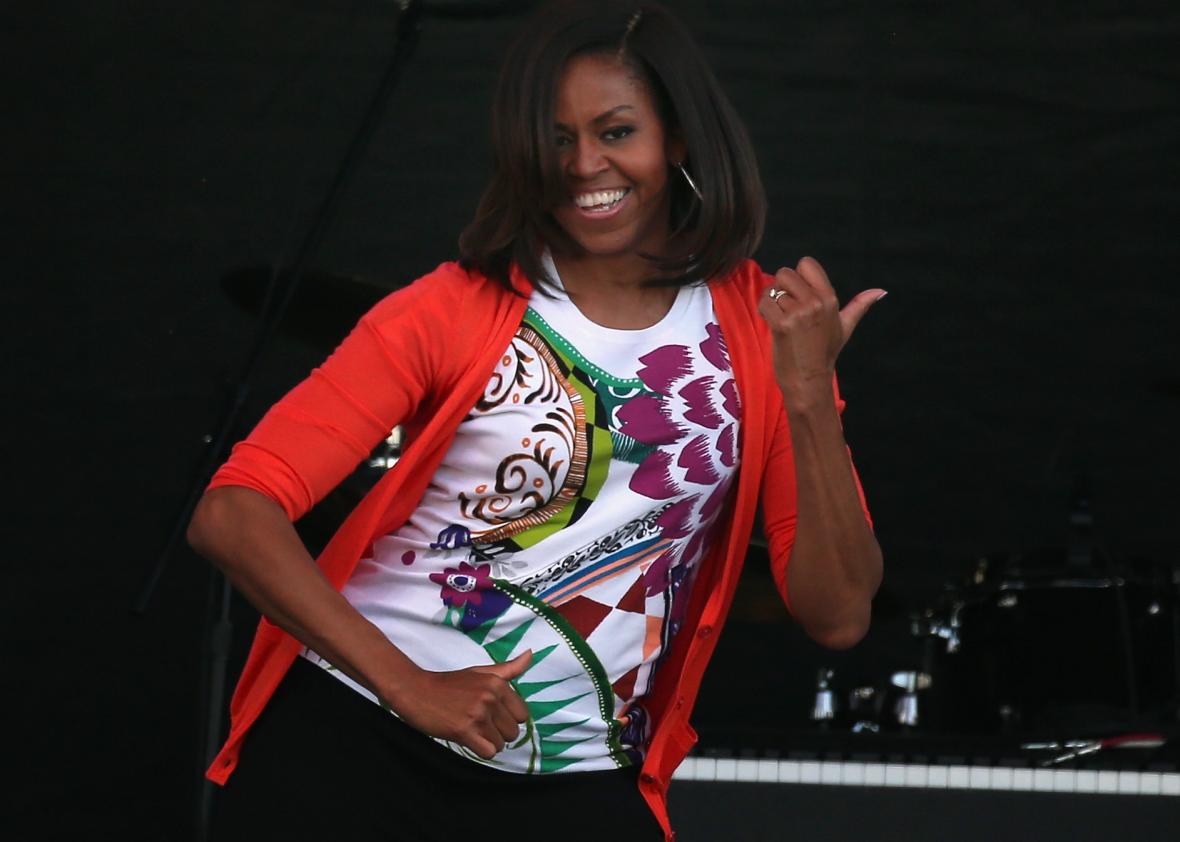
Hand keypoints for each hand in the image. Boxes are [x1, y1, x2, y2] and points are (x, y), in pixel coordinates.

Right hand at [389, 649, 532, 759]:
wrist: (417, 691)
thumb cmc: (449, 683)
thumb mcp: (480, 671)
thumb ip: (508, 668)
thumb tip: (531, 654)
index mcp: (497, 683)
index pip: (522, 714)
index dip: (509, 719)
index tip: (493, 715)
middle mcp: (490, 697)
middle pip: (513, 732)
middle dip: (499, 732)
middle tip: (480, 724)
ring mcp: (477, 714)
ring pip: (501, 744)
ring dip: (488, 742)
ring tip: (473, 730)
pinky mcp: (464, 731)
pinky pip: (488, 752)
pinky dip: (481, 750)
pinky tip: (469, 740)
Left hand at [757, 256, 884, 407]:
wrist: (809, 378)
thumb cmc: (825, 352)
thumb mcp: (845, 326)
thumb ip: (859, 305)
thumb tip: (881, 291)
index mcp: (830, 298)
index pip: (806, 263)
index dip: (798, 276)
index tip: (800, 295)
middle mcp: (816, 302)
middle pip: (785, 273)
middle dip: (781, 288)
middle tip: (788, 308)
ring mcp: (799, 313)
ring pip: (772, 289)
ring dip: (771, 301)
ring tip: (782, 318)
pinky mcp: (782, 324)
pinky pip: (764, 303)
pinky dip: (764, 311)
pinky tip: (774, 324)